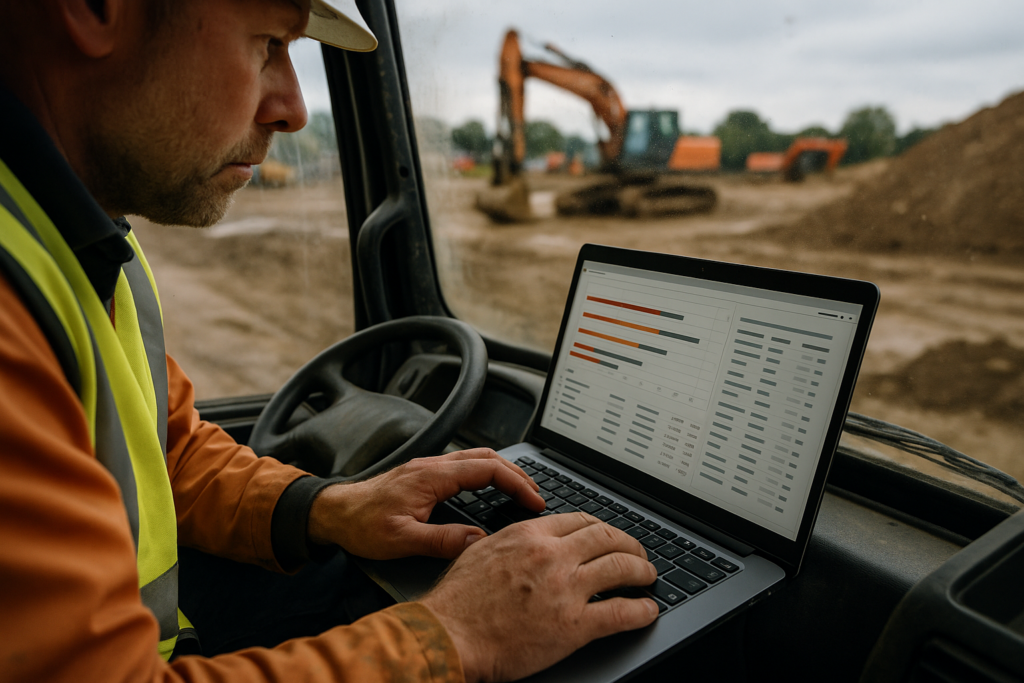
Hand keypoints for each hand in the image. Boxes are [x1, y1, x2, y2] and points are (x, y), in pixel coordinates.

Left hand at [307, 448, 543, 559]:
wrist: (332, 514)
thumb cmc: (360, 525)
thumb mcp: (401, 539)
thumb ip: (442, 540)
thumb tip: (479, 541)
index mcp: (432, 476)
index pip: (487, 469)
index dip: (517, 483)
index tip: (534, 501)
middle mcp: (432, 466)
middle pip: (487, 457)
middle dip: (517, 473)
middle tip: (537, 494)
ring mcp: (427, 468)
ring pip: (476, 458)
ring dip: (502, 471)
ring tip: (520, 491)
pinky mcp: (422, 475)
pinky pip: (464, 466)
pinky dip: (485, 474)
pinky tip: (489, 490)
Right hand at [420, 512, 659, 682]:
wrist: (449, 636)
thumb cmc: (456, 602)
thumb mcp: (481, 552)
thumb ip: (510, 542)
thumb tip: (525, 542)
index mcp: (529, 535)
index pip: (580, 520)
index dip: (602, 528)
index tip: (609, 536)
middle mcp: (552, 556)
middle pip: (607, 537)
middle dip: (630, 545)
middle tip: (637, 554)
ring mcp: (565, 590)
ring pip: (621, 568)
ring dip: (642, 571)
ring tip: (648, 576)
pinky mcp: (573, 626)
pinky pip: (620, 613)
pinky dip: (641, 611)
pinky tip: (647, 611)